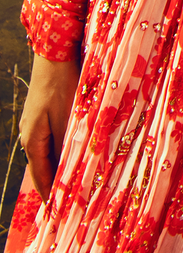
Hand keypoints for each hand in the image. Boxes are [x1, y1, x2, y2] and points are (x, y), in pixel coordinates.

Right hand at [18, 54, 78, 199]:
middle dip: (55, 182)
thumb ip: (66, 146)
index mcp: (32, 141)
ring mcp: (35, 123)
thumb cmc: (62, 85)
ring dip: (59, 164)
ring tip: (72, 179)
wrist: (55, 52)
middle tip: (68, 199)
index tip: (59, 211)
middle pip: (43, 166)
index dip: (51, 194)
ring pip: (48, 151)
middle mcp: (30, 134)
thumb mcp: (67, 119)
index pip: (42, 177)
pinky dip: (61, 148)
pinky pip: (51, 138)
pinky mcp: (43, 112)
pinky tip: (72, 150)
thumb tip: (68, 173)